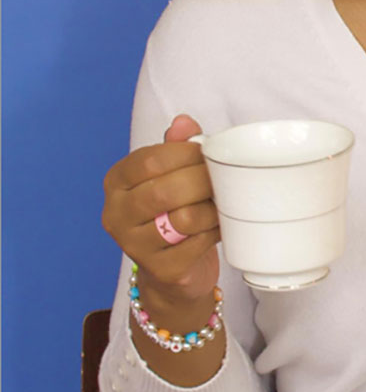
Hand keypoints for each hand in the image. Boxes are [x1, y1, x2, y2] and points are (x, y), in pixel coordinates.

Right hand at [102, 113, 220, 304]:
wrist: (174, 268)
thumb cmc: (173, 209)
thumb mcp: (172, 172)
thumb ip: (177, 145)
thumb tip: (184, 122)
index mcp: (117, 182)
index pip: (150, 160)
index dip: (186, 153)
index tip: (208, 152)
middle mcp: (117, 215)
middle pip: (166, 190)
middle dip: (203, 179)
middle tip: (223, 176)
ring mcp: (135, 246)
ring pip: (183, 218)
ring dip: (212, 206)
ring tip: (222, 199)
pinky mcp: (162, 270)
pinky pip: (198, 243)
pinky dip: (216, 229)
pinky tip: (220, 223)